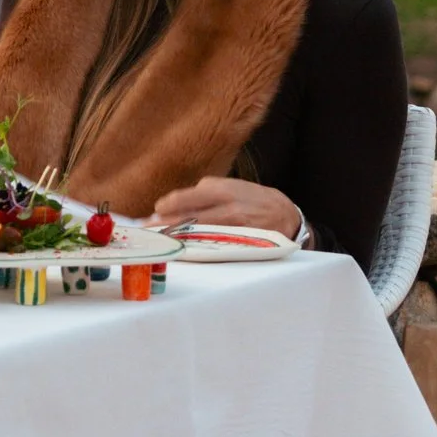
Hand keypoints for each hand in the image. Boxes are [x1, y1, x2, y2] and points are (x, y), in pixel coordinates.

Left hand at [150, 177, 302, 240]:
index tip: (155, 211)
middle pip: (191, 216)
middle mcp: (228, 206)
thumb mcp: (231, 187)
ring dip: (179, 237)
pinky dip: (198, 247)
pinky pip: (216, 245)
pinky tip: (186, 250)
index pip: (189, 197)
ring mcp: (236, 226)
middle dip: (167, 224)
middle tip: (149, 230)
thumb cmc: (253, 199)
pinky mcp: (243, 242)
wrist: (287, 215)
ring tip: (162, 240)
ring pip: (201, 232)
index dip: (169, 205)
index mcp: (222, 189)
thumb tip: (173, 204)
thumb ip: (205, 193)